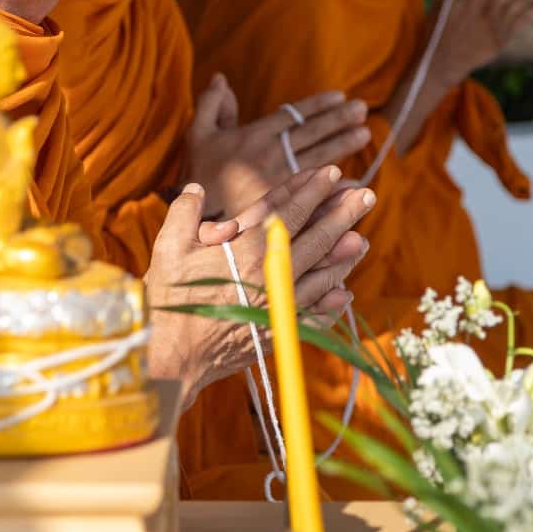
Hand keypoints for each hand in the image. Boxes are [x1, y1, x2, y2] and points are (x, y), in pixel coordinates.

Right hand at [144, 167, 373, 407]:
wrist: (170, 358)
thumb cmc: (167, 301)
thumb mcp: (168, 247)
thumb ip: (185, 212)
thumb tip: (198, 189)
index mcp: (247, 249)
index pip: (289, 212)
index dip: (311, 190)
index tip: (331, 173)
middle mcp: (270, 275)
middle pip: (316, 239)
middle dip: (342, 213)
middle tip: (365, 194)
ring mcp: (277, 305)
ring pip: (321, 275)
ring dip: (343, 255)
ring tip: (362, 238)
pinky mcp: (276, 333)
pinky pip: (312, 317)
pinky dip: (330, 305)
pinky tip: (344, 294)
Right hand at [182, 76, 371, 215]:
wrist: (193, 224)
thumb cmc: (196, 177)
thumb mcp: (197, 136)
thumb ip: (212, 106)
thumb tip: (221, 78)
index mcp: (254, 137)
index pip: (294, 116)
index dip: (319, 105)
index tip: (341, 96)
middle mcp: (271, 157)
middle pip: (312, 135)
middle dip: (339, 121)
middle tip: (362, 111)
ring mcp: (280, 180)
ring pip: (319, 160)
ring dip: (343, 146)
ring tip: (364, 135)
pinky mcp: (286, 206)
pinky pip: (316, 192)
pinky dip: (336, 187)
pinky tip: (353, 182)